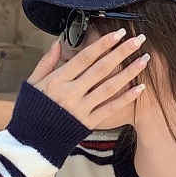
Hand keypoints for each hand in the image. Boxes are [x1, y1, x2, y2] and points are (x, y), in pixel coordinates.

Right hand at [27, 29, 148, 130]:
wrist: (31, 143)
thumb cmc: (31, 111)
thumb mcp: (32, 84)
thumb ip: (46, 62)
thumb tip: (58, 43)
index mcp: (57, 80)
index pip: (85, 57)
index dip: (103, 44)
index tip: (118, 33)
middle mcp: (71, 92)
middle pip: (101, 68)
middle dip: (121, 52)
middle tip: (138, 40)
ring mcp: (82, 108)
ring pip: (110, 87)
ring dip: (129, 72)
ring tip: (145, 59)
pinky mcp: (88, 123)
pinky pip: (110, 108)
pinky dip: (126, 98)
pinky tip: (141, 88)